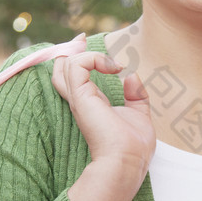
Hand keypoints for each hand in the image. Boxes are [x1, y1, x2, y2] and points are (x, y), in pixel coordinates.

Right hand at [52, 52, 155, 200]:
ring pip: (66, 64)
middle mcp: (81, 101)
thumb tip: (131, 75)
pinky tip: (112, 67)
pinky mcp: (81, 97)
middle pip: (62, 69)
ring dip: (84, 52)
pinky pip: (77, 65)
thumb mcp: (139, 115)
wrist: (126, 163)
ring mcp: (79, 99)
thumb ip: (136, 95)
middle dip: (72, 49)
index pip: (75, 77)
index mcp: (91, 105)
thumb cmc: (133, 147)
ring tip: (106, 57)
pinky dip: (93, 58)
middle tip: (83, 37)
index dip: (79, 58)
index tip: (86, 43)